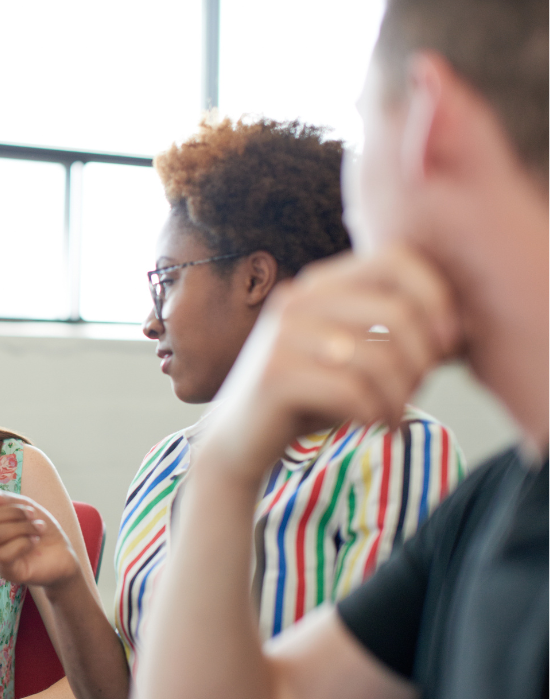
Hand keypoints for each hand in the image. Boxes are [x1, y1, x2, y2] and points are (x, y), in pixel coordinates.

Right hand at [0, 488, 81, 589]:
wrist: (62, 553)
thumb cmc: (40, 529)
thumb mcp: (24, 507)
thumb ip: (3, 501)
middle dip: (11, 511)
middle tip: (32, 514)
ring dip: (23, 526)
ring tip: (39, 527)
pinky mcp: (6, 572)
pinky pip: (5, 553)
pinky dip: (24, 541)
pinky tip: (35, 541)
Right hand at [206, 245, 460, 484]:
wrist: (239, 439)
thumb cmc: (309, 397)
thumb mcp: (351, 354)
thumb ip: (391, 333)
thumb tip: (459, 330)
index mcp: (320, 283)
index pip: (396, 259)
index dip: (436, 296)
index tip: (448, 343)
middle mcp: (298, 298)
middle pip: (397, 311)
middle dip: (423, 360)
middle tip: (417, 392)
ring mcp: (282, 334)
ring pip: (379, 358)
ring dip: (401, 396)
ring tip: (394, 415)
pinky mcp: (275, 375)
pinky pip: (352, 391)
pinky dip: (375, 414)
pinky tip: (373, 426)